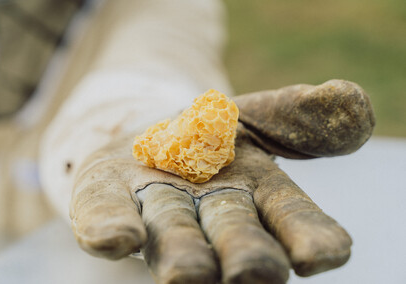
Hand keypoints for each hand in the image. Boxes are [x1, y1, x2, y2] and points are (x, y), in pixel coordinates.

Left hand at [69, 80, 373, 283]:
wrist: (151, 131)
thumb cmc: (211, 134)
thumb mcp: (257, 115)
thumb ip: (299, 115)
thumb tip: (351, 101)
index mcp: (256, 194)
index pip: (293, 219)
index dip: (310, 236)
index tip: (319, 256)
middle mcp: (209, 215)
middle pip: (233, 238)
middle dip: (244, 255)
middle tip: (250, 274)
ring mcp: (155, 212)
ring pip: (172, 237)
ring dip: (182, 255)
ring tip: (185, 275)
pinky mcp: (105, 199)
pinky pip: (104, 214)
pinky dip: (109, 227)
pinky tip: (111, 239)